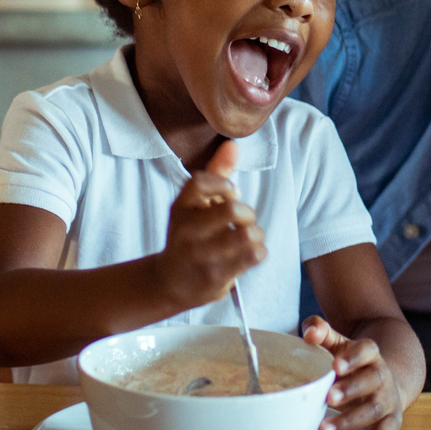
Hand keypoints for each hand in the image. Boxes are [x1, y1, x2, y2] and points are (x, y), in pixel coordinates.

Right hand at [154, 141, 265, 309]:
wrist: (170, 284)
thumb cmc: (189, 238)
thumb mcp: (195, 206)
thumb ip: (216, 174)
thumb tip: (233, 145)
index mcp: (180, 208)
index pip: (199, 182)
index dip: (223, 184)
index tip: (231, 194)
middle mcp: (187, 231)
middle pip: (232, 209)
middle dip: (248, 213)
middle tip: (244, 220)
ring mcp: (200, 256)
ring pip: (248, 234)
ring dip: (256, 234)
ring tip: (248, 238)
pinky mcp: (215, 276)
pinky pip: (253, 255)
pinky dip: (259, 251)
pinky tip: (250, 253)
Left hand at [303, 316, 403, 429]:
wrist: (388, 381)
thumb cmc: (352, 364)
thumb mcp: (339, 344)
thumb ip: (322, 332)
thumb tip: (309, 333)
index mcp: (371, 354)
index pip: (367, 351)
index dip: (354, 358)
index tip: (335, 365)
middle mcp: (383, 376)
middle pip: (373, 381)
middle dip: (351, 390)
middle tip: (328, 398)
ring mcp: (389, 400)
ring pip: (374, 411)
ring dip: (349, 422)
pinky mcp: (391, 423)